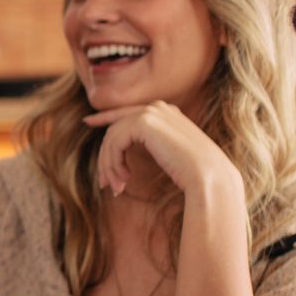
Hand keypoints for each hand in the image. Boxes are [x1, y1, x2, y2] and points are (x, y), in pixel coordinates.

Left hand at [83, 101, 240, 198]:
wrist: (207, 176)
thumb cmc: (192, 173)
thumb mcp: (168, 155)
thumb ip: (150, 144)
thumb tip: (124, 146)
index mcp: (167, 112)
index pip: (127, 112)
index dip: (105, 117)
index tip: (87, 122)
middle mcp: (158, 108)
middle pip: (116, 128)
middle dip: (105, 157)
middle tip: (105, 184)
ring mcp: (151, 112)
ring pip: (112, 137)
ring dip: (110, 166)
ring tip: (116, 188)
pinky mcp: (144, 122)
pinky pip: (115, 142)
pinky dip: (113, 163)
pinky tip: (124, 180)